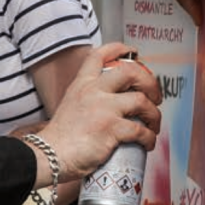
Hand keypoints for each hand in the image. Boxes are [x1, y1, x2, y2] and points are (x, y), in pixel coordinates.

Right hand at [32, 43, 160, 184]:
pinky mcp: (111, 129)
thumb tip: (110, 105)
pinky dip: (149, 137)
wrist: (49, 155)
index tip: (134, 53)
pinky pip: (141, 130)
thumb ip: (88, 100)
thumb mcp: (70, 106)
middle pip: (130, 72)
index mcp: (81, 84)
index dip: (119, 49)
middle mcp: (93, 91)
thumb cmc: (59, 138)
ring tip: (153, 124)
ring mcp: (103, 109)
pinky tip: (148, 143)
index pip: (99, 55)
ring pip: (142, 101)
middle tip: (155, 96)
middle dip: (150, 83)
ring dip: (154, 114)